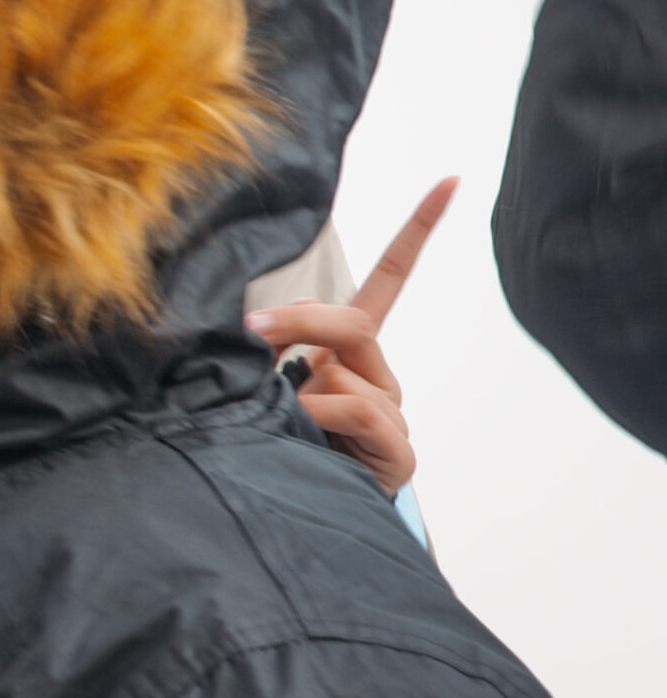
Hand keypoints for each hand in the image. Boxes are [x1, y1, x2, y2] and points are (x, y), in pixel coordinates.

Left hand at [246, 177, 456, 494]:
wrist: (293, 516)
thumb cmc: (268, 439)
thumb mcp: (259, 380)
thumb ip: (266, 344)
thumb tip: (275, 312)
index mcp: (351, 349)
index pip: (390, 279)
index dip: (418, 230)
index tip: (448, 181)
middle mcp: (378, 375)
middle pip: (353, 320)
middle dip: (298, 322)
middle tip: (249, 334)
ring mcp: (391, 413)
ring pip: (342, 372)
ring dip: (294, 392)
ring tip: (275, 423)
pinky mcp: (398, 452)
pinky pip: (356, 410)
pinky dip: (318, 416)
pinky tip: (302, 434)